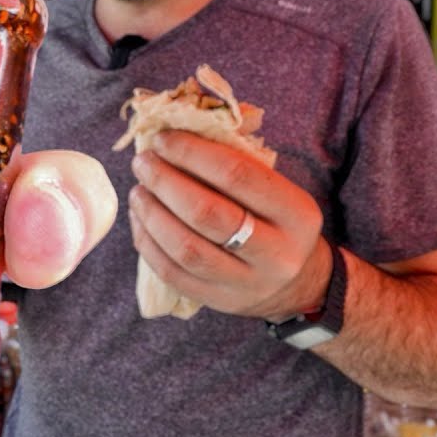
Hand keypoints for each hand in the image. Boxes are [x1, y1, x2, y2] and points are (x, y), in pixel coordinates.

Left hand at [127, 130, 329, 320]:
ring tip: (137, 190)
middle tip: (143, 162)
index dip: (192, 152)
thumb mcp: (278, 191)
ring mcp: (246, 283)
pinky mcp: (218, 301)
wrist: (298, 285)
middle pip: (207, 213)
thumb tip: (174, 135)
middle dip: (165, 182)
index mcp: (296, 213)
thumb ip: (237, 164)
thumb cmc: (277, 221)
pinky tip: (139, 219)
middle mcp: (276, 253)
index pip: (237, 175)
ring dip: (152, 214)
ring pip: (186, 248)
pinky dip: (148, 243)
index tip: (163, 139)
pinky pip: (172, 273)